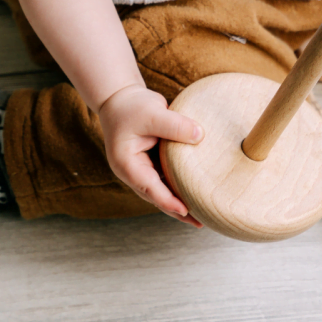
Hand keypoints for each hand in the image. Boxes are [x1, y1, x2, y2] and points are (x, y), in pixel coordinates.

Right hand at [98, 85, 204, 226]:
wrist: (120, 98)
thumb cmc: (131, 106)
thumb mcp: (153, 112)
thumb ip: (175, 125)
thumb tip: (201, 136)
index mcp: (127, 164)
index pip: (149, 187)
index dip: (168, 201)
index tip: (185, 211)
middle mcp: (133, 171)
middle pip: (157, 196)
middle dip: (177, 211)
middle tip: (200, 223)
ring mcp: (142, 169)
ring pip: (162, 191)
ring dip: (180, 202)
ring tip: (202, 214)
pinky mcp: (151, 163)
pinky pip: (167, 179)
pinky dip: (180, 186)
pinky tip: (196, 192)